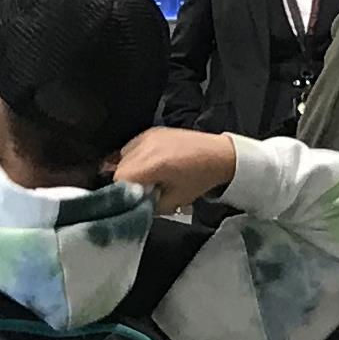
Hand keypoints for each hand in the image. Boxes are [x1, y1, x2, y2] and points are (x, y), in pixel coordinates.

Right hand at [110, 128, 237, 212]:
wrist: (218, 155)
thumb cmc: (200, 177)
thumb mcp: (175, 200)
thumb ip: (150, 206)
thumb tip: (134, 208)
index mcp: (154, 164)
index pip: (121, 178)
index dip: (124, 192)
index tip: (134, 198)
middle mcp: (148, 146)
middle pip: (120, 167)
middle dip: (127, 182)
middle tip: (143, 190)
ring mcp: (148, 136)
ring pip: (123, 156)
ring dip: (130, 169)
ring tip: (148, 177)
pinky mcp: (151, 132)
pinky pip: (131, 147)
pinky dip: (135, 157)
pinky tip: (150, 165)